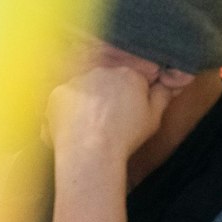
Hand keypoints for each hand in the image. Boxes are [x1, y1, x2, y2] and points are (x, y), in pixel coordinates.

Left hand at [46, 64, 173, 163]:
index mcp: (128, 74)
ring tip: (91, 125)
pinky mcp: (57, 92)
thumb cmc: (124, 137)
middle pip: (108, 80)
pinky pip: (65, 99)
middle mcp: (101, 71)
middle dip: (109, 95)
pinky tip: (75, 126)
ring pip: (85, 89)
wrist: (90, 150)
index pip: (134, 77)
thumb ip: (161, 96)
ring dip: (88, 102)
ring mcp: (77, 80)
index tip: (130, 110)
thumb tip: (164, 84)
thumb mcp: (154, 118)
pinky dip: (69, 110)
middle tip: (110, 119)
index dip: (133, 95)